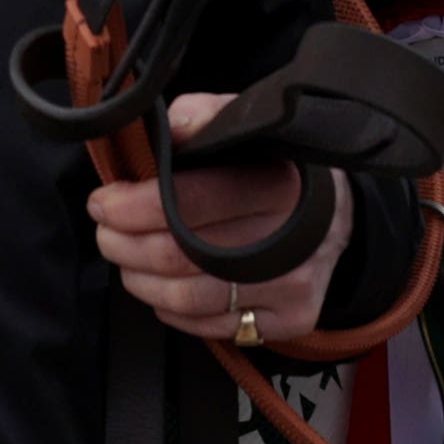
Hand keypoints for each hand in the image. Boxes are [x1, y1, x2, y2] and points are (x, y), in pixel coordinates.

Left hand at [86, 93, 355, 345]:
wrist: (340, 216)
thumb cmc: (276, 169)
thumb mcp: (249, 127)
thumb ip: (205, 116)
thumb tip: (171, 129)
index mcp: (278, 183)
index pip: (189, 201)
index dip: (134, 205)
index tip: (104, 202)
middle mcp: (291, 240)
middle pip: (180, 255)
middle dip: (126, 244)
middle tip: (106, 233)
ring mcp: (292, 286)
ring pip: (188, 297)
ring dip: (141, 280)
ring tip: (127, 260)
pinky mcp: (291, 319)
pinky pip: (210, 327)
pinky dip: (172, 309)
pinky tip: (164, 287)